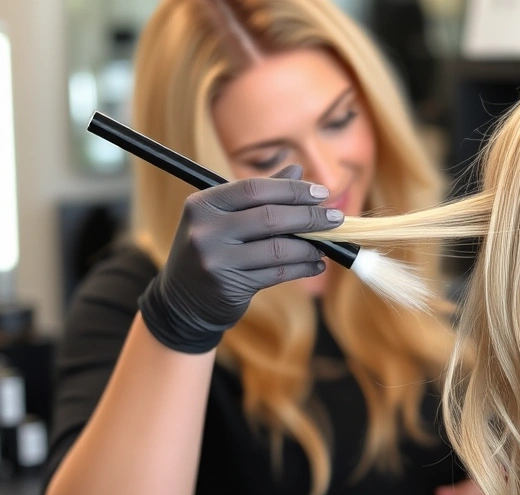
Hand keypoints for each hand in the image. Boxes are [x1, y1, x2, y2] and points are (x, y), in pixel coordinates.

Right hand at [139, 165, 343, 352]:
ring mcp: (215, 260)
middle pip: (270, 217)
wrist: (183, 300)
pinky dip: (302, 267)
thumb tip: (297, 170)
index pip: (255, 189)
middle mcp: (206, 230)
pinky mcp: (229, 285)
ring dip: (310, 247)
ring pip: (278, 249)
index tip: (322, 193)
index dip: (292, 190)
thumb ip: (260, 194)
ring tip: (326, 246)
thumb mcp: (226, 218)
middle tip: (336, 219)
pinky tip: (315, 264)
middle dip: (309, 217)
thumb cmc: (213, 249)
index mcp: (203, 204)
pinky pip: (277, 272)